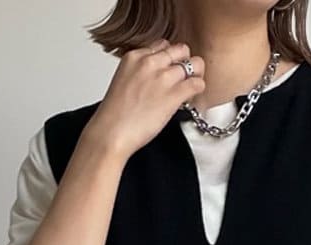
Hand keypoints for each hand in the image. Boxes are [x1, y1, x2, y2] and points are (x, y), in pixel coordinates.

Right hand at [84, 41, 206, 160]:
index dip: (170, 59)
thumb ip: (140, 73)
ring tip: (190, 88)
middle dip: (185, 62)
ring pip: (193, 64)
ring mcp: (163, 77)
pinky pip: (197, 84)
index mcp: (135, 56)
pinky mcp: (173, 95)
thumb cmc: (115, 115)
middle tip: (185, 77)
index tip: (170, 70)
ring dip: (195, 76)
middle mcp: (150, 62)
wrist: (111, 133)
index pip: (162, 46)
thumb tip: (156, 78)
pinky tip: (191, 98)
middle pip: (180, 49)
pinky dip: (198, 90)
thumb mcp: (124, 81)